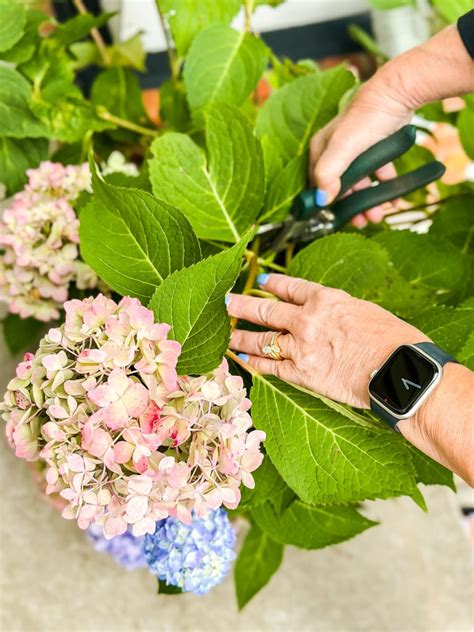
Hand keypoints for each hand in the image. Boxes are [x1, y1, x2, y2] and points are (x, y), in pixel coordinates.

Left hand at [226, 273, 429, 408]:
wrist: (398, 370)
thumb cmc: (394, 340)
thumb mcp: (366, 311)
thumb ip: (340, 312)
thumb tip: (332, 316)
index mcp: (326, 299)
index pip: (291, 287)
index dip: (273, 284)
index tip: (261, 282)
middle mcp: (307, 320)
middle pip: (265, 310)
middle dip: (241, 305)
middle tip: (224, 302)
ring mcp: (301, 347)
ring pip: (261, 340)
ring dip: (240, 336)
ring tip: (225, 333)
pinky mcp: (301, 374)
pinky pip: (270, 367)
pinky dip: (253, 362)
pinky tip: (241, 358)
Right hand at [309, 66, 412, 226]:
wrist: (398, 94)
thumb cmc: (367, 117)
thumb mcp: (343, 147)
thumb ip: (329, 173)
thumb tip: (321, 200)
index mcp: (320, 150)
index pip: (317, 183)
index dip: (326, 203)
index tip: (336, 219)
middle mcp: (334, 151)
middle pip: (339, 187)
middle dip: (351, 206)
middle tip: (362, 221)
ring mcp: (355, 151)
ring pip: (359, 183)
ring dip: (368, 201)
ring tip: (377, 215)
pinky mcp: (374, 149)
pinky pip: (377, 174)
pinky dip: (384, 187)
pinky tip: (392, 198)